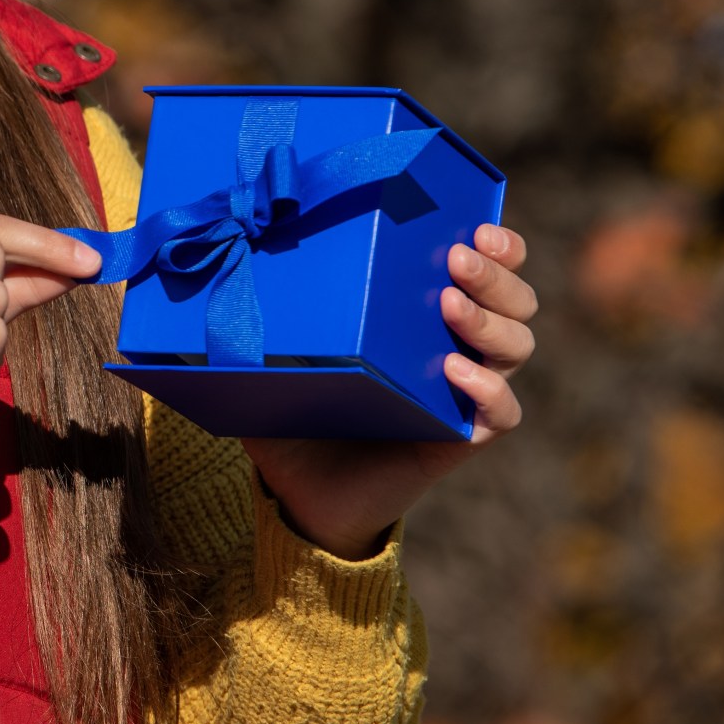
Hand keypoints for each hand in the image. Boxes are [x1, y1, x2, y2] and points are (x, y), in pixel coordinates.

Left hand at [240, 223, 538, 558]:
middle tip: (458, 257)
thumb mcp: (274, 356)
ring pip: (517, 347)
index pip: (488, 268)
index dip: (500, 246)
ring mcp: (463, 394)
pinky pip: (502, 414)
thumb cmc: (292, 415)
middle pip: (516, 301)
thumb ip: (258, 317)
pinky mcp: (459, 438)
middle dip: (496, 275)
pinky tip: (456, 372)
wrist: (302, 496)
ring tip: (449, 302)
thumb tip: (206, 265)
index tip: (475, 228)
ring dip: (490, 321)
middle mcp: (456, 347)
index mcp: (421, 315)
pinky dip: (489, 390)